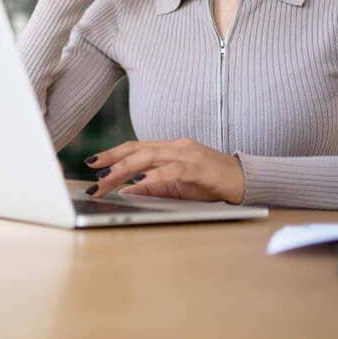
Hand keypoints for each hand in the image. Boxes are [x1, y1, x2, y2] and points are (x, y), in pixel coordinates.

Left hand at [83, 138, 244, 203]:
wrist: (246, 180)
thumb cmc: (211, 183)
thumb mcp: (176, 186)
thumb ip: (152, 187)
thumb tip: (125, 191)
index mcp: (168, 149)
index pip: (134, 148)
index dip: (112, 154)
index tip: (91, 164)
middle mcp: (175, 146)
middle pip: (136, 150)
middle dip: (111, 162)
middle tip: (93, 176)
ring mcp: (187, 154)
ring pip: (148, 157)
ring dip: (124, 169)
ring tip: (107, 179)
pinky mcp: (198, 167)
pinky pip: (172, 170)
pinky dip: (154, 175)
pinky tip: (140, 182)